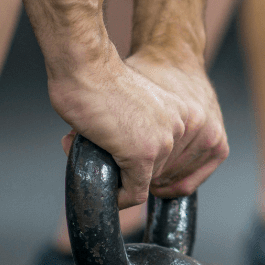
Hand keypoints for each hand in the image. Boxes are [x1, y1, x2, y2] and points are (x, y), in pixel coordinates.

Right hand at [49, 49, 228, 208]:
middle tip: (94, 155)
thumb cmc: (94, 78)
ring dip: (115, 179)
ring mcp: (163, 142)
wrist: (85, 67)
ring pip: (143, 181)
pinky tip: (101, 187)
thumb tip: (119, 155)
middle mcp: (178, 127)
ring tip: (90, 157)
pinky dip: (118, 197)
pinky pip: (134, 192)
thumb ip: (134, 128)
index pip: (165, 153)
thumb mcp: (129, 105)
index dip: (137, 161)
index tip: (115, 156)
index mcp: (178, 112)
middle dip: (124, 170)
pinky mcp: (144, 155)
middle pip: (155, 169)